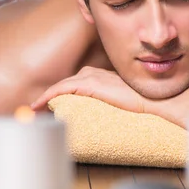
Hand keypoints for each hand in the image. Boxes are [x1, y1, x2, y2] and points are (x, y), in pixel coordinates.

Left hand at [30, 66, 146, 113]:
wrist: (155, 100)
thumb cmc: (142, 103)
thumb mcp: (120, 100)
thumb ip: (107, 102)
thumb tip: (100, 115)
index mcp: (99, 75)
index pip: (72, 84)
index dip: (58, 93)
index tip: (46, 105)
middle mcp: (92, 73)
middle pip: (64, 84)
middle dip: (49, 96)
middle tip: (35, 109)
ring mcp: (91, 77)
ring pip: (61, 86)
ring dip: (46, 97)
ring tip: (34, 109)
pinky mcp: (90, 84)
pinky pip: (62, 88)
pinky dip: (49, 95)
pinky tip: (39, 104)